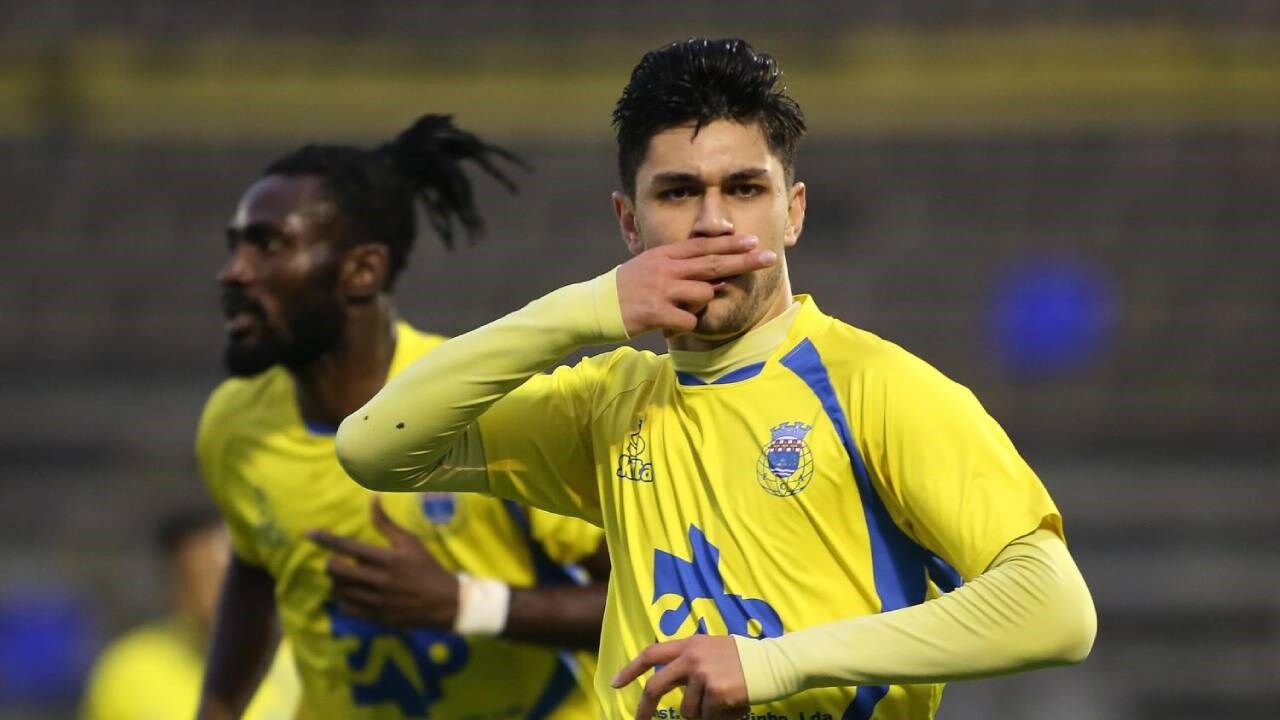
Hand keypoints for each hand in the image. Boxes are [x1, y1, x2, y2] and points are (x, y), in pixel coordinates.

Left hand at [307, 497, 458, 628]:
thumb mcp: (410, 542)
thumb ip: (387, 524)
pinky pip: (347, 609)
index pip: (348, 547)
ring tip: (342, 576)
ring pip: (340, 591)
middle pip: (339, 571)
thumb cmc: (427, 567)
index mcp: (388, 559)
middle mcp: (379, 581)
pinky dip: (342, 600)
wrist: (444, 603)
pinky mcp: (376, 617)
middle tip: (336, 561)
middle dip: (331, 563)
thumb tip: (373, 499)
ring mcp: (376, 601)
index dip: (326, 539)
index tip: (309, 533)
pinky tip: (349, 593)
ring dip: (335, 582)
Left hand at [612, 636, 749, 719]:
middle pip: (656, 686)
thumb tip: (669, 681)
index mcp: (690, 644)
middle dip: (644, 709)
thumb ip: (691, 658)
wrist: (776, 662)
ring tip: (724, 703)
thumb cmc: (747, 658)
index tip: (615, 683)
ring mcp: (703, 675)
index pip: (651, 654)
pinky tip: (735, 705)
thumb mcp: (714, 648)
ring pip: (688, 711)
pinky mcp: (716, 693)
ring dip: (703, 714)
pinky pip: (707, 717)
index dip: (630, 669)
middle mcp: (692, 658)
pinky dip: (720, 718)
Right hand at [616, 235, 776, 336]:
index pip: (703, 246)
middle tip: (769, 257)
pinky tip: (669, 326)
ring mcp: (662, 290)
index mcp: (664, 255)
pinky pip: (689, 320)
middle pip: (713, 263)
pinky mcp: (657, 312)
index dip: (730, 243)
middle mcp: (666, 269)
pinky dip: (685, 326)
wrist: (593, 307)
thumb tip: (710, 270)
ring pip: (704, 294)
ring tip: (678, 310)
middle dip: (744, 260)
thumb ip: (676, 265)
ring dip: (699, 305)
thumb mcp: (648, 267)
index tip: (753, 241)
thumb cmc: (626, 290)